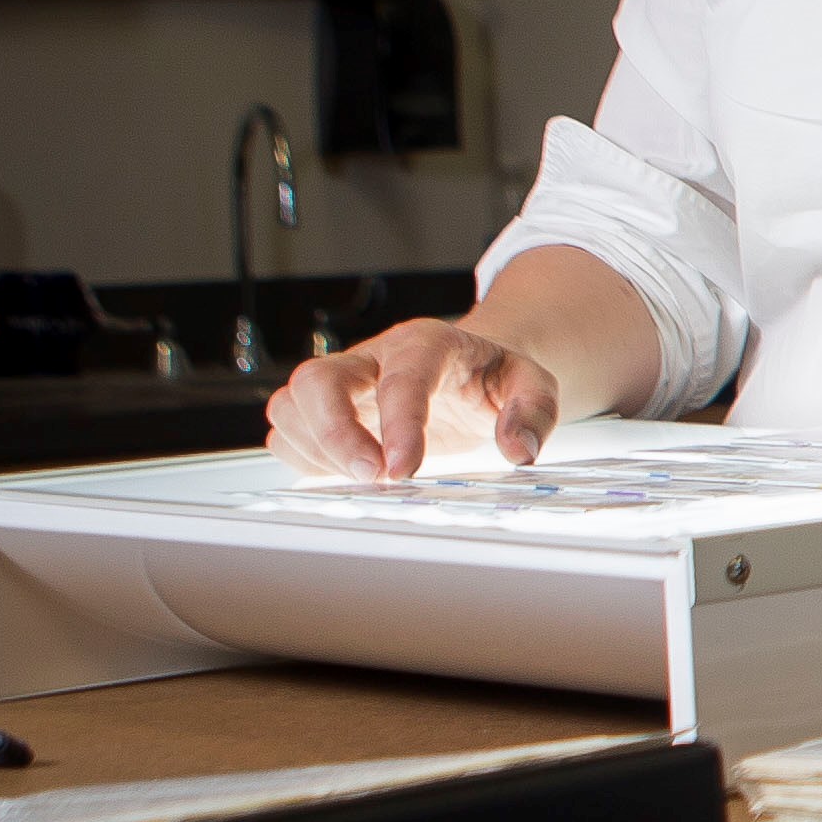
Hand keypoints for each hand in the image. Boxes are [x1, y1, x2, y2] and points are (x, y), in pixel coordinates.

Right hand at [267, 320, 560, 481]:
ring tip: (364, 478)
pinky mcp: (323, 409)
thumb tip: (519, 450)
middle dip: (334, 435)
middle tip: (372, 478)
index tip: (404, 471)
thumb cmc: (493, 376)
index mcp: (424, 344)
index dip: (397, 425)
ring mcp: (342, 383)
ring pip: (291, 405)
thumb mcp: (533, 384)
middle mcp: (371, 358)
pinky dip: (302, 459)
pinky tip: (342, 475)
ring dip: (315, 450)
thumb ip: (534, 412)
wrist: (469, 367)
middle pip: (317, 381)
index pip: (400, 378)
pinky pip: (287, 431)